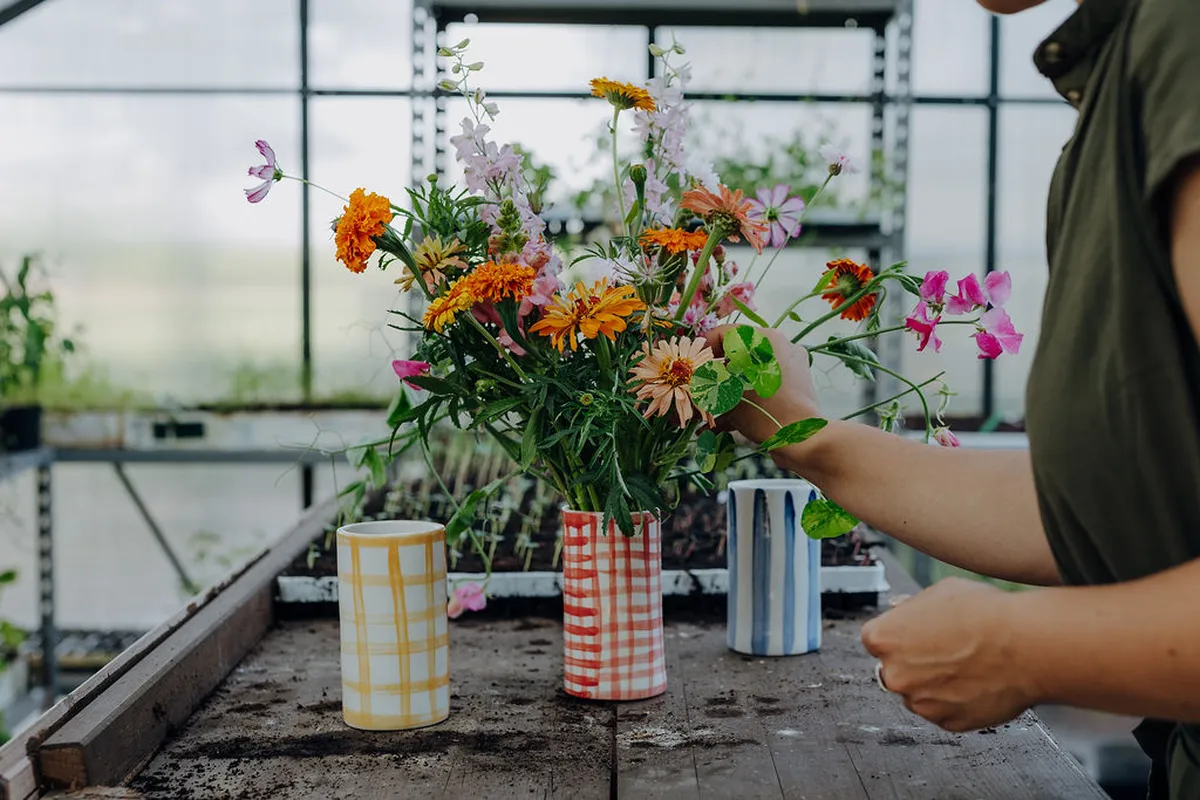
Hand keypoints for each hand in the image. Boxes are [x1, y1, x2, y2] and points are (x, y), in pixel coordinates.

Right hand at [703, 325, 820, 446]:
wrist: (802, 439)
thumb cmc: (764, 411)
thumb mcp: (728, 395)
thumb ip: (707, 381)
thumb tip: (692, 377)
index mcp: (764, 339)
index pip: (724, 334)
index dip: (702, 350)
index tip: (690, 366)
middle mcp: (779, 346)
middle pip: (735, 356)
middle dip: (713, 377)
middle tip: (696, 391)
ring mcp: (788, 366)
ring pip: (747, 374)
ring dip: (725, 393)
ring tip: (705, 414)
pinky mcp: (792, 387)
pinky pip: (761, 388)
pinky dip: (742, 403)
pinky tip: (719, 426)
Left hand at [861, 577, 1042, 732]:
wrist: (1027, 646)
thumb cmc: (986, 614)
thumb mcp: (940, 592)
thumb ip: (911, 607)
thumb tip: (901, 611)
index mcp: (883, 639)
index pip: (876, 641)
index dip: (899, 636)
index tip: (917, 635)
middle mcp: (895, 675)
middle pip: (895, 670)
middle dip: (914, 663)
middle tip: (947, 650)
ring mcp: (921, 703)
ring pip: (919, 695)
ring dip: (935, 685)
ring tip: (968, 665)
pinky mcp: (948, 723)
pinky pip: (945, 713)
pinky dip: (957, 702)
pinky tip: (977, 682)